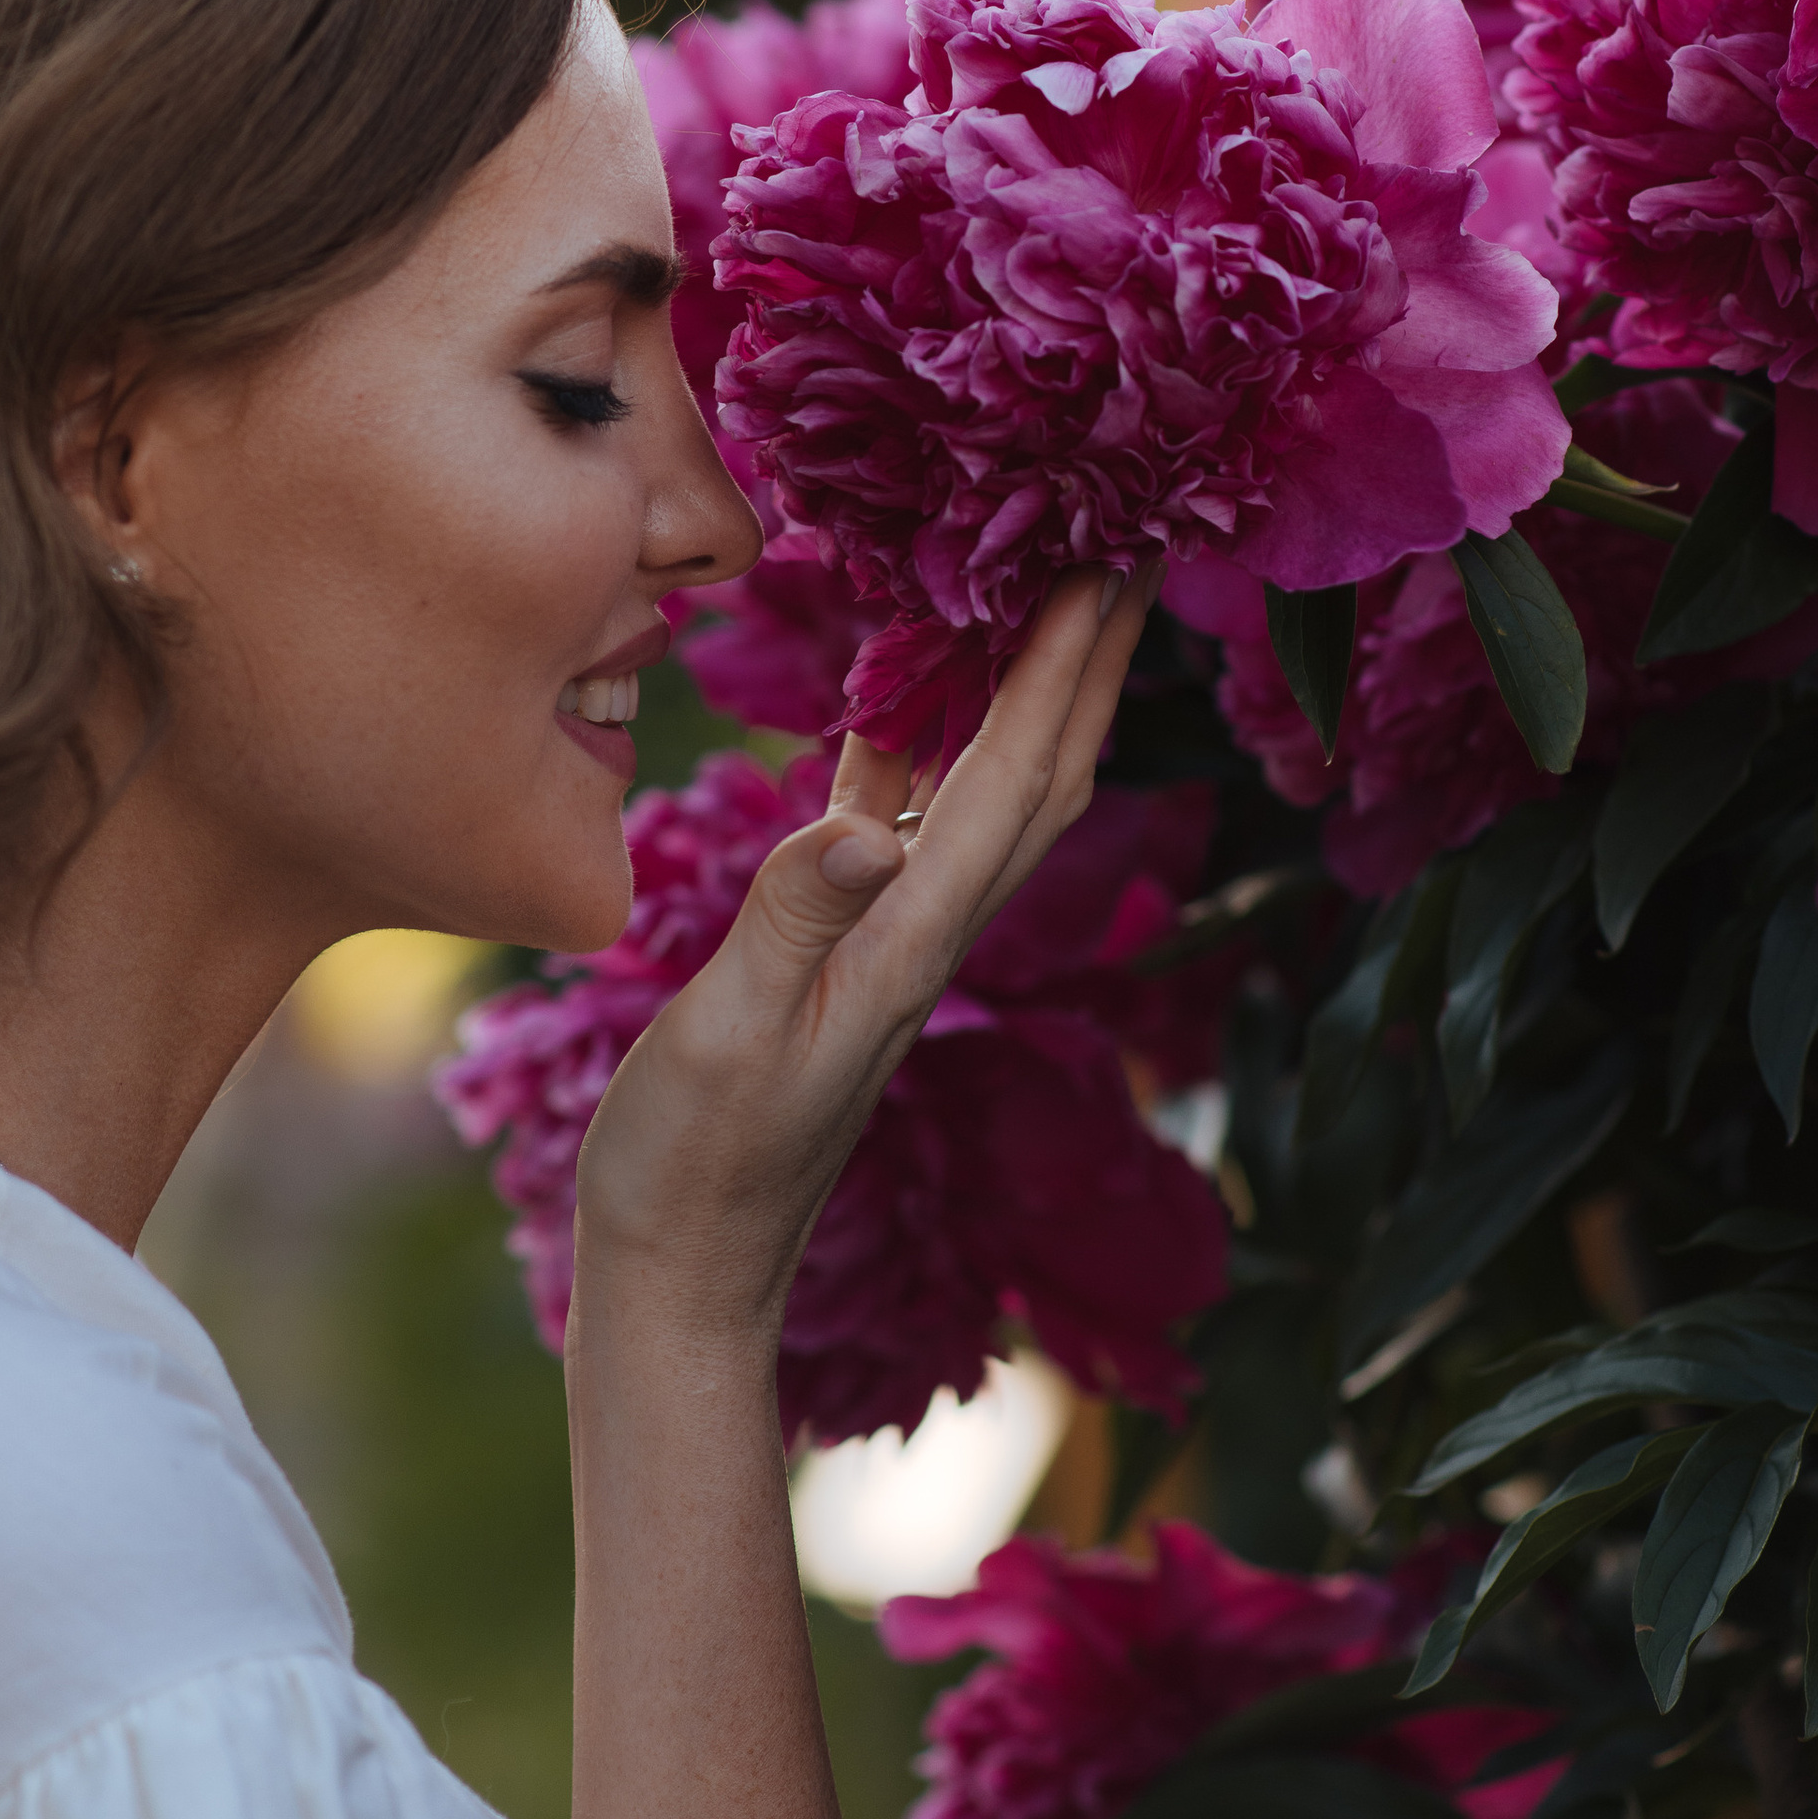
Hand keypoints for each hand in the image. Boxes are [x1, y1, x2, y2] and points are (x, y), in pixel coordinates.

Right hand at [568, 563, 1160, 1350]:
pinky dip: (916, 739)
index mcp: (910, 939)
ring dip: (1022, 689)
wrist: (681, 1269)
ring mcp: (887, 942)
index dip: (1068, 668)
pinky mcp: (838, 950)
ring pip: (980, 788)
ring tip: (1045, 592)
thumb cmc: (694, 1165)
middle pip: (1037, 773)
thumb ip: (794, 922)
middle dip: (1092, 661)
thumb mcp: (732, 1034)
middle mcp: (922, 932)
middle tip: (1135, 548)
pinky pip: (899, 817)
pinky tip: (904, 690)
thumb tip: (868, 823)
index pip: (1015, 778)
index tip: (1118, 565)